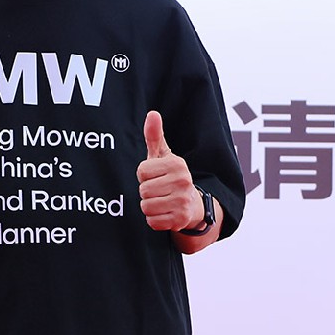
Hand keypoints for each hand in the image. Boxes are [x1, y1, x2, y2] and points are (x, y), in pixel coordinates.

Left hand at [138, 111, 202, 232]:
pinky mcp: (180, 220)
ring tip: (162, 201)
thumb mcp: (163, 157)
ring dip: (149, 206)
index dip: (144, 176)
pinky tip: (164, 213)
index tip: (156, 176)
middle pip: (143, 190)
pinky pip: (152, 221)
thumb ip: (154, 136)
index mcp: (177, 164)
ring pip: (146, 206)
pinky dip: (154, 219)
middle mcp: (183, 181)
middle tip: (159, 191)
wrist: (192, 205)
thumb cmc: (171, 178)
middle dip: (146, 192)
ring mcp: (183, 202)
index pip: (141, 172)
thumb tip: (152, 114)